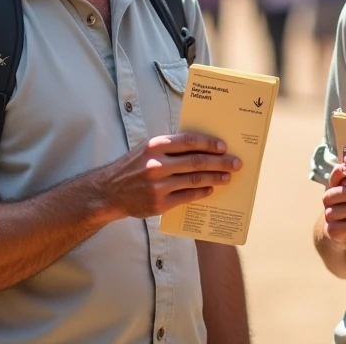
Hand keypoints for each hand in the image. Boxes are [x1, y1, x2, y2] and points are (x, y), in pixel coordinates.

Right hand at [98, 133, 241, 219]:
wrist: (109, 191)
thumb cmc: (133, 166)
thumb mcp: (147, 149)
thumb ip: (171, 146)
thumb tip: (203, 146)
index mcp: (155, 146)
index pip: (189, 141)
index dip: (209, 144)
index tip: (224, 146)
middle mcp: (156, 165)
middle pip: (196, 162)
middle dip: (220, 162)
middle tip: (235, 163)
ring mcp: (158, 186)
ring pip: (194, 180)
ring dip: (215, 178)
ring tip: (227, 177)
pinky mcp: (159, 204)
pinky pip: (187, 197)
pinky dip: (201, 192)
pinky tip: (210, 189)